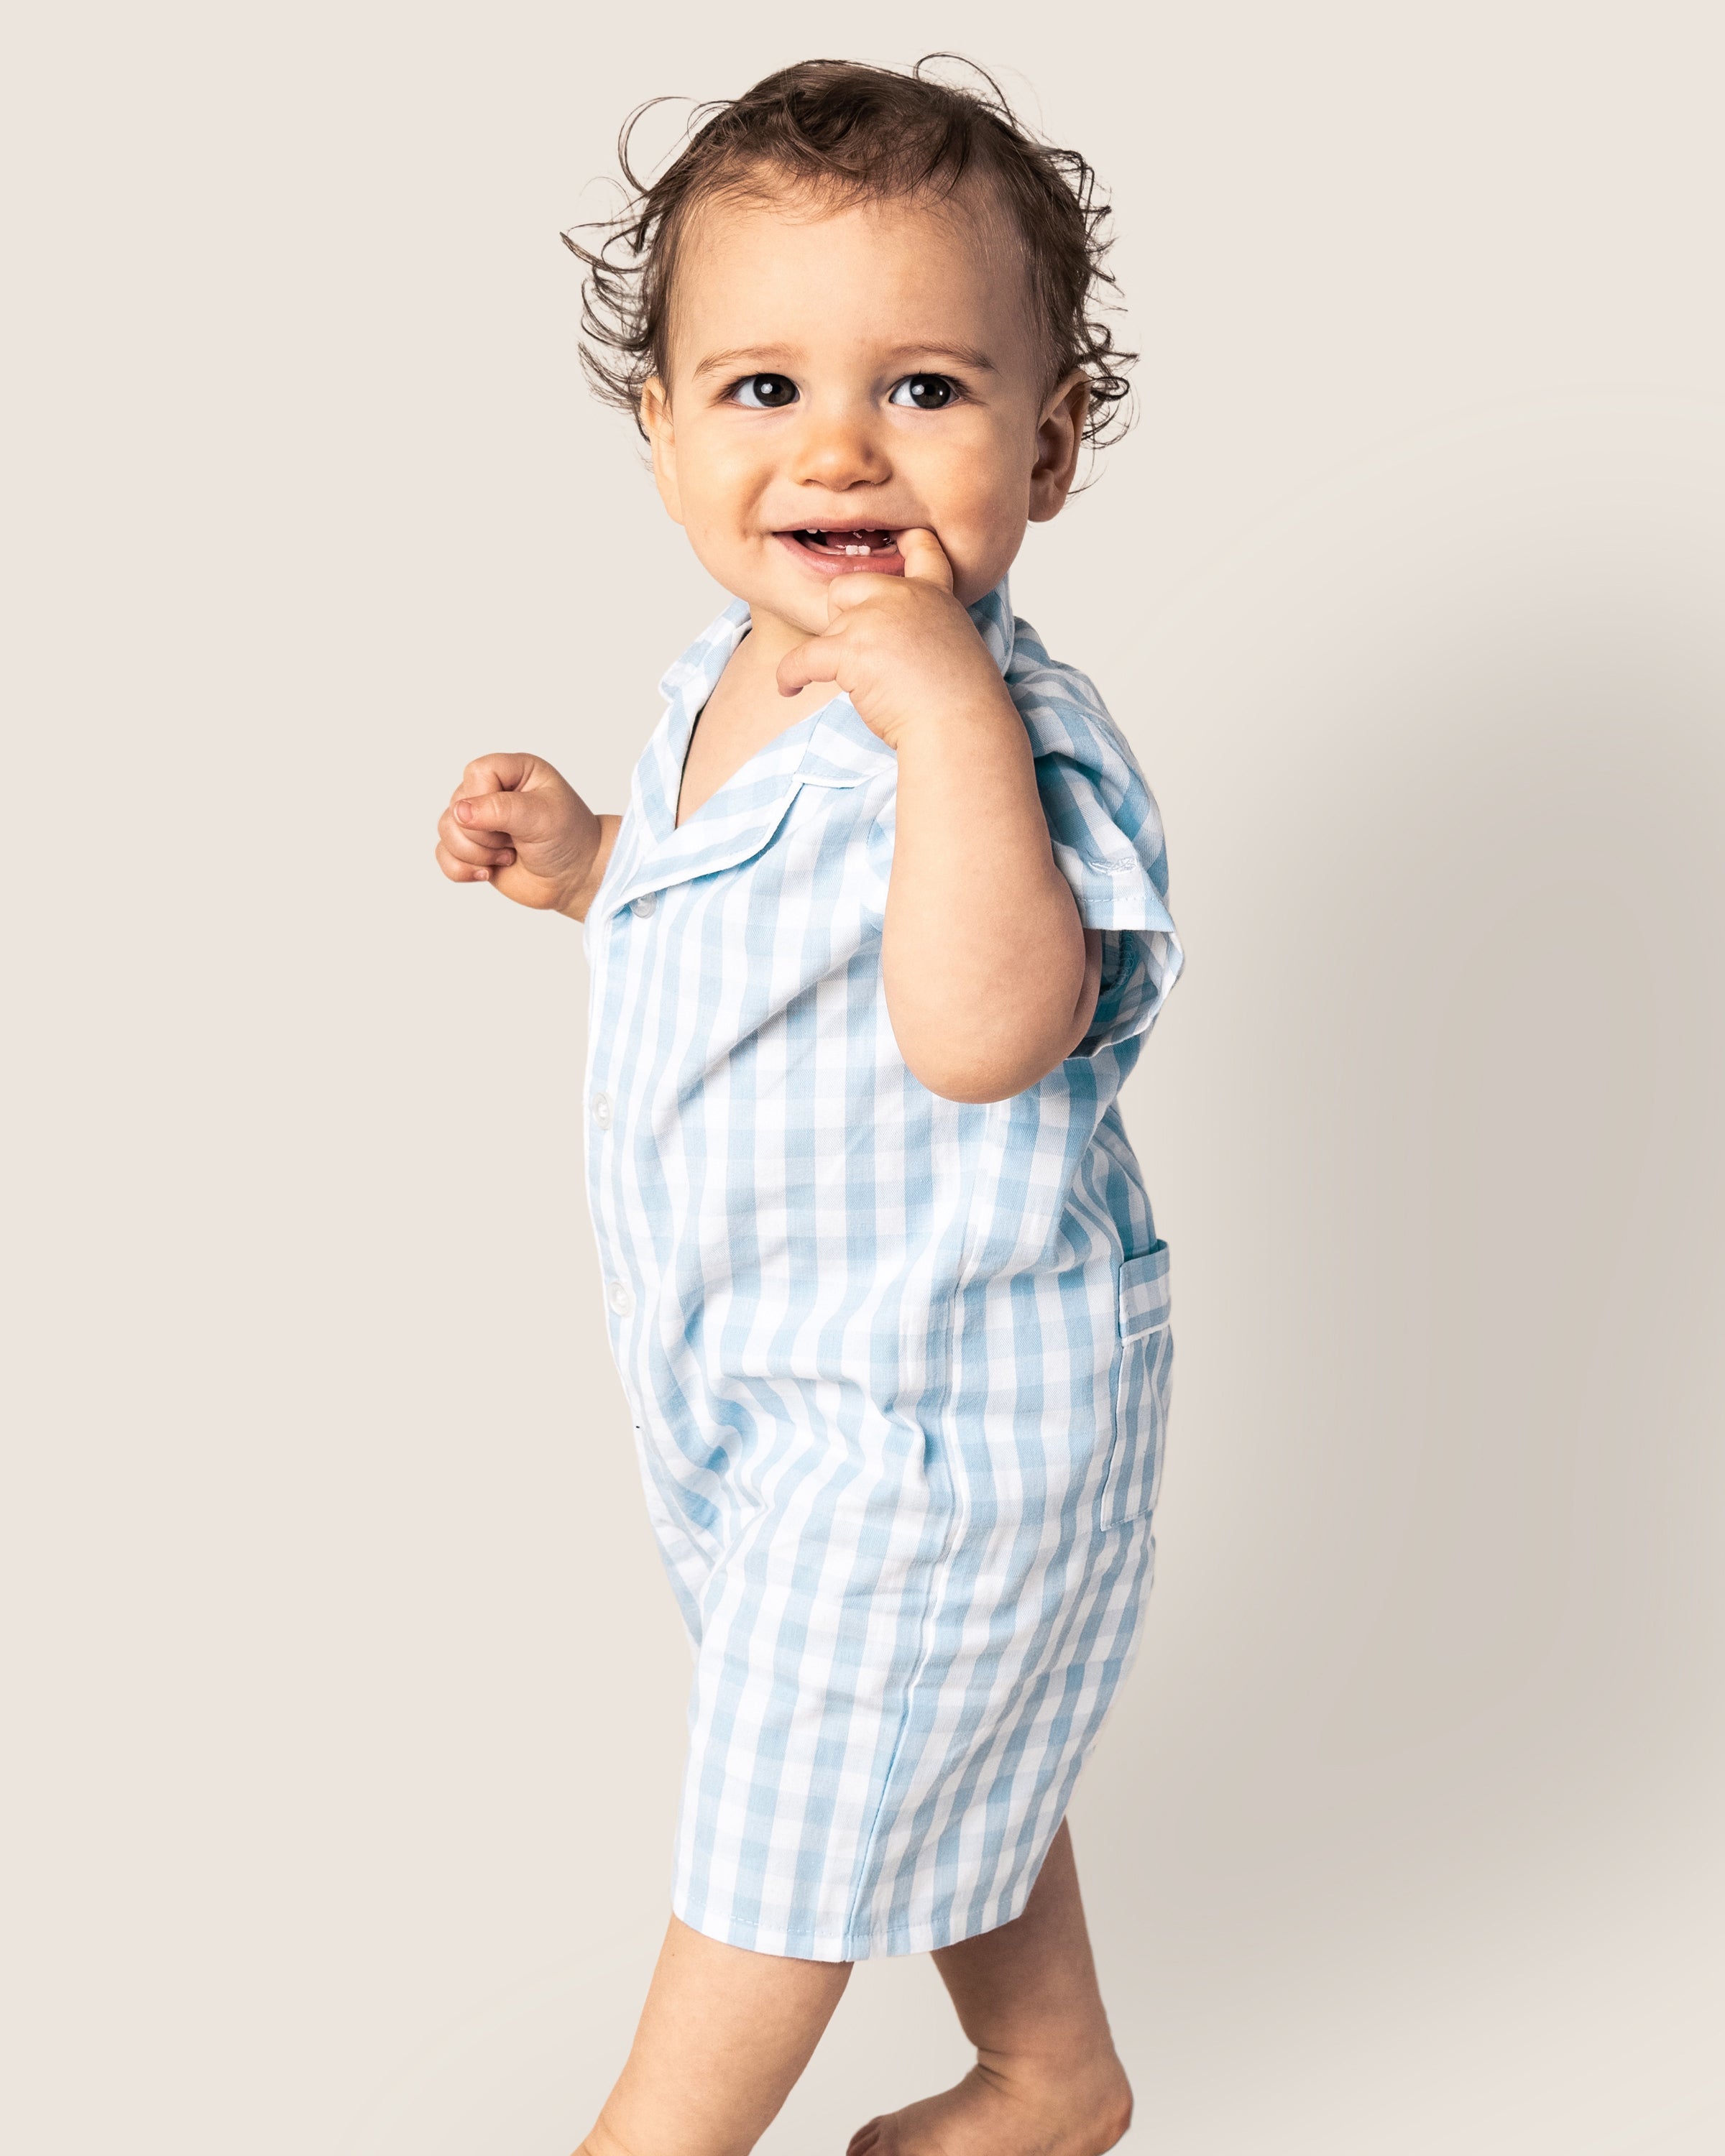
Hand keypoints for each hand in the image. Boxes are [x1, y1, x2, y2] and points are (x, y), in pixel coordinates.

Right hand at [435, 753, 614, 917]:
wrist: (577, 878)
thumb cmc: (569, 839)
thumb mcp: (542, 817)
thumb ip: (500, 809)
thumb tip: (459, 811)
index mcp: (513, 771)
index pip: (476, 773)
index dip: (487, 800)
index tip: (516, 819)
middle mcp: (491, 792)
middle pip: (456, 805)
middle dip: (485, 835)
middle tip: (517, 842)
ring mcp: (479, 821)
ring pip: (446, 830)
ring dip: (475, 854)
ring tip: (508, 857)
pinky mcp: (472, 848)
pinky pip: (444, 855)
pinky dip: (462, 869)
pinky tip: (488, 873)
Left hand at [775, 530, 1012, 749]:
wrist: (962, 727)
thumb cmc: (962, 704)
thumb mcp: (956, 647)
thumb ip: (927, 628)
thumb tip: (894, 643)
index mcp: (935, 595)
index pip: (921, 548)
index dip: (904, 540)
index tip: (894, 538)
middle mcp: (904, 597)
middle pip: (848, 585)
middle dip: (841, 615)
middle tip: (853, 650)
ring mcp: (875, 619)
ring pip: (828, 627)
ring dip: (828, 656)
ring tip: (832, 683)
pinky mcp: (851, 649)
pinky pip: (802, 659)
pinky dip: (790, 675)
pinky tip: (788, 689)